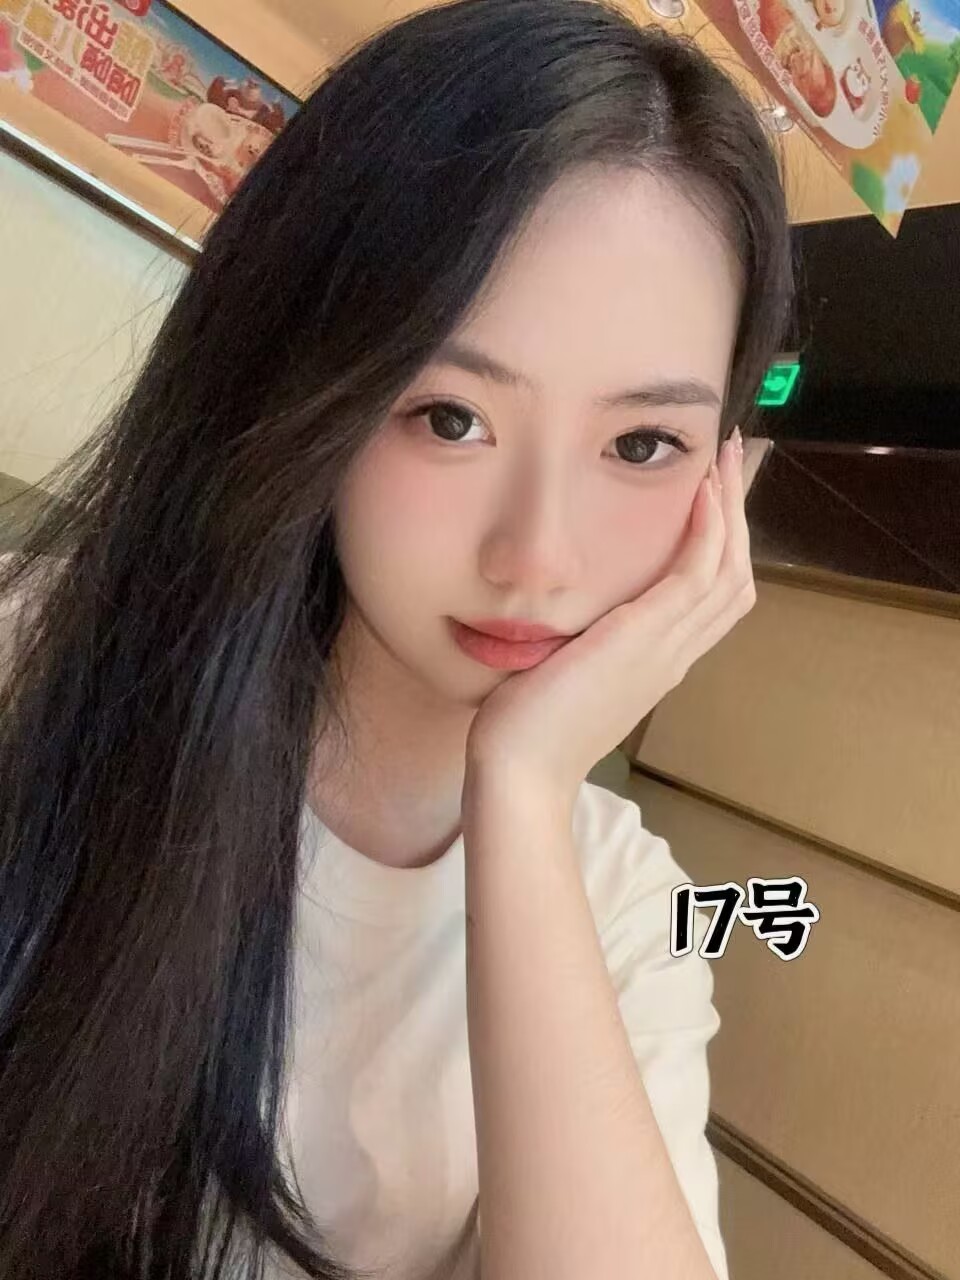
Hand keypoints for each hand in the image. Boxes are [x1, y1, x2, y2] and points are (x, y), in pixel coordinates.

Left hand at [464, 431, 753, 800]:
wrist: (521, 772)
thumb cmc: (529, 729)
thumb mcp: (563, 673)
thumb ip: (578, 644)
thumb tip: (561, 617)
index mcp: (658, 661)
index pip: (711, 595)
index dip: (723, 543)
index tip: (715, 494)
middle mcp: (674, 653)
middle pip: (734, 575)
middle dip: (740, 513)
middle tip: (737, 459)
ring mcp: (665, 647)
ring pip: (727, 568)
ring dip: (732, 507)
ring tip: (731, 456)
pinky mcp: (644, 638)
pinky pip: (694, 574)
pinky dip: (707, 530)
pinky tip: (703, 491)